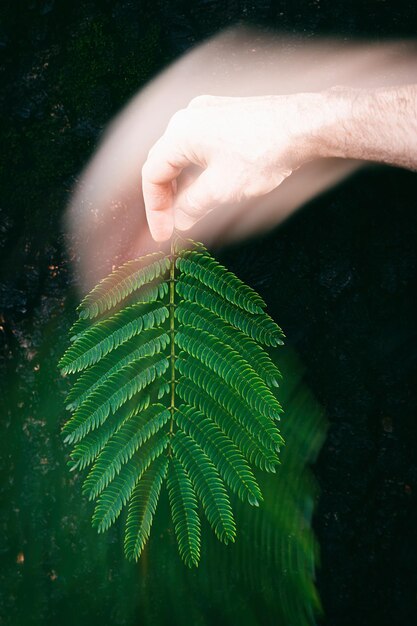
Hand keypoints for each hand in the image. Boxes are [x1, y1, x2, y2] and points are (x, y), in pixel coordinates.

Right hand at [142, 94, 323, 240]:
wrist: (303, 126)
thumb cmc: (264, 152)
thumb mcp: (222, 190)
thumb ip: (192, 207)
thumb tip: (180, 220)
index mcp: (180, 133)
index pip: (152, 175)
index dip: (155, 209)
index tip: (163, 233)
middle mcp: (189, 117)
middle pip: (164, 163)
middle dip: (166, 198)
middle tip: (173, 226)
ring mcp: (208, 113)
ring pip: (183, 156)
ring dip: (183, 186)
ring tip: (190, 211)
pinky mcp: (226, 116)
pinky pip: (200, 146)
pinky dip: (198, 171)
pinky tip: (209, 189)